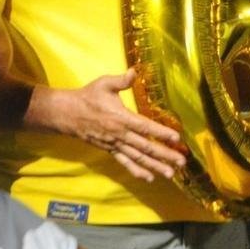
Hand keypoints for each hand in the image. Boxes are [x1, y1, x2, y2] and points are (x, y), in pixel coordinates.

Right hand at [38, 69, 186, 181]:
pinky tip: (149, 177)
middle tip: (182, 162)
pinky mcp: (110, 150)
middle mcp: (120, 134)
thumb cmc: (88, 97)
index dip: (161, 133)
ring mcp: (115, 145)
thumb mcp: (103, 83)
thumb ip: (121, 80)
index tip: (176, 138)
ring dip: (155, 166)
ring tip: (170, 174)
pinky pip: (125, 162)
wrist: (67, 114)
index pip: (145, 127)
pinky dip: (137, 171)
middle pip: (146, 147)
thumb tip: (135, 71)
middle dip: (165, 155)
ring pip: (138, 158)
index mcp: (121, 118)